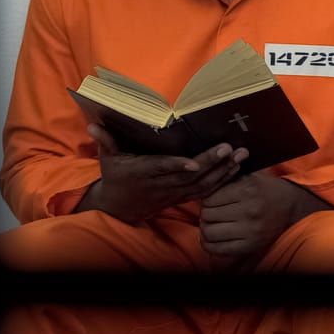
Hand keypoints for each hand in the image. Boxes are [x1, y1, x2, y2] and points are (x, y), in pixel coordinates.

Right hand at [76, 124, 248, 223]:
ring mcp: (174, 192)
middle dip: (211, 163)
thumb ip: (106, 141)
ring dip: (223, 171)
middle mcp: (162, 184)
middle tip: (229, 148)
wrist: (120, 207)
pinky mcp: (183, 197)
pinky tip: (237, 168)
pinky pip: (206, 191)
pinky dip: (223, 181)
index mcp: (143, 173)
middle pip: (189, 176)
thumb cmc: (116, 177)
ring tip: (241, 156)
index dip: (177, 167)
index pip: (162, 169)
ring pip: (202, 185)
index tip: (194, 163)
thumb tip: (93, 127)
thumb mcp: (108, 159)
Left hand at [199, 171, 330, 257]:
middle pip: (207, 216)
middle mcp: (249, 210)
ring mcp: (250, 230)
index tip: (212, 201)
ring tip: (213, 225)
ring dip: (207, 229)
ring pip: (209, 233)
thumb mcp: (249, 177)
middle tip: (212, 214)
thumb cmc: (265, 189)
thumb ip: (226, 179)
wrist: (291, 206)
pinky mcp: (251, 245)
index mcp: (247, 190)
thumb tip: (201, 187)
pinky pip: (218, 249)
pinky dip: (210, 245)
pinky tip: (214, 238)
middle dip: (206, 215)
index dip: (206, 200)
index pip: (209, 199)